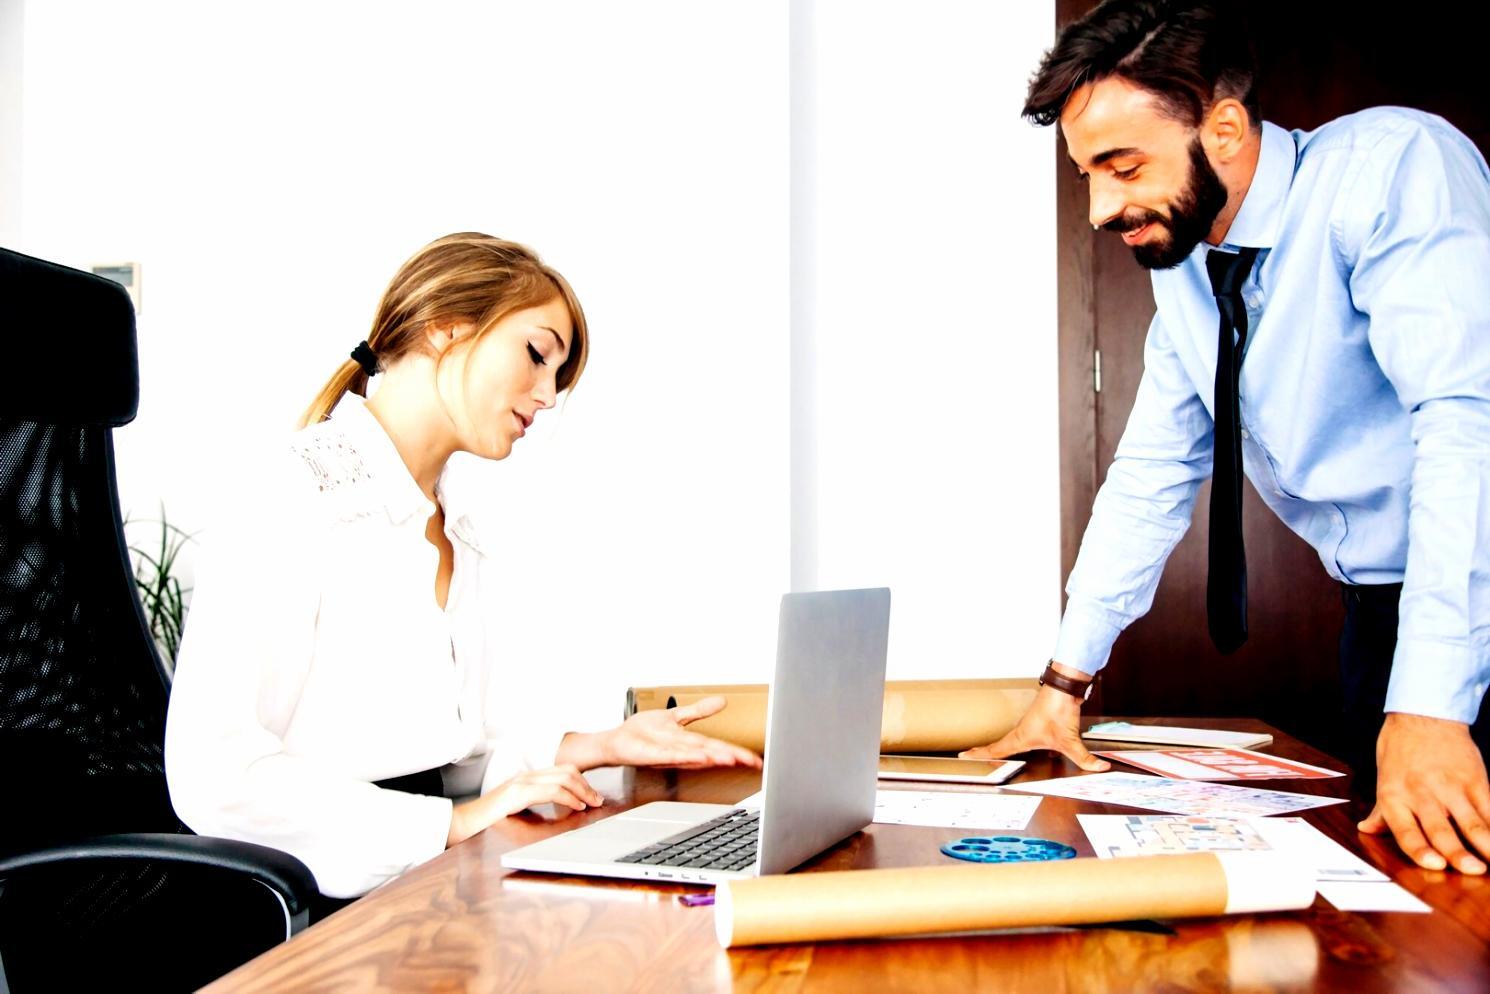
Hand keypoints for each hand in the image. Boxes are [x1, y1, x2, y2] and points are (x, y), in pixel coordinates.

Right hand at [446, 765, 603, 846]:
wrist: (466, 822)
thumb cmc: (490, 819)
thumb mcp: (519, 807)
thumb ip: (536, 802)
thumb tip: (561, 806)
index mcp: (528, 777)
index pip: (562, 770)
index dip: (581, 781)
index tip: (592, 795)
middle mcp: (527, 775)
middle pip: (567, 770)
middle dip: (587, 785)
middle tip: (598, 799)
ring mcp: (523, 782)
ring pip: (563, 778)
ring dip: (583, 790)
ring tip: (592, 802)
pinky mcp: (519, 793)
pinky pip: (551, 791)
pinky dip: (569, 798)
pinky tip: (577, 806)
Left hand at [559, 695, 762, 771]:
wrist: (617, 742)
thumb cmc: (643, 734)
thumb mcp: (676, 716)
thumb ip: (699, 710)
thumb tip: (722, 701)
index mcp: (689, 742)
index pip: (717, 746)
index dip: (737, 752)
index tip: (756, 760)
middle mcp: (682, 750)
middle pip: (710, 753)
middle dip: (730, 756)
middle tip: (751, 762)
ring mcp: (667, 753)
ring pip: (694, 756)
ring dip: (712, 757)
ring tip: (730, 758)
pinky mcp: (652, 755)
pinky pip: (671, 756)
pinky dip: (686, 757)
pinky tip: (700, 757)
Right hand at [959, 672, 1109, 772]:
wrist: (1063, 688)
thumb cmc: (1058, 709)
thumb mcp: (1070, 739)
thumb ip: (1084, 757)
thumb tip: (1098, 769)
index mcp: (1021, 737)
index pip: (996, 750)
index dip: (980, 755)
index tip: (963, 756)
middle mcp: (1021, 732)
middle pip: (998, 745)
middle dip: (983, 752)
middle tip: (968, 756)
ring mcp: (1029, 726)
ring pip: (1009, 740)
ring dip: (997, 746)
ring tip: (989, 754)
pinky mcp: (1038, 721)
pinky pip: (1022, 735)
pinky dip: (1015, 742)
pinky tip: (1025, 747)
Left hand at [1358, 712, 1489, 873]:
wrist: (1424, 715)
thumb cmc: (1400, 749)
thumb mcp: (1384, 778)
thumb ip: (1382, 811)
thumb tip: (1367, 830)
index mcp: (1394, 796)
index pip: (1405, 830)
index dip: (1420, 849)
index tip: (1436, 865)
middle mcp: (1422, 794)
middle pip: (1440, 829)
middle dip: (1457, 853)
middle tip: (1472, 871)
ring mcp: (1451, 787)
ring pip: (1471, 822)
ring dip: (1486, 845)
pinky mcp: (1475, 780)